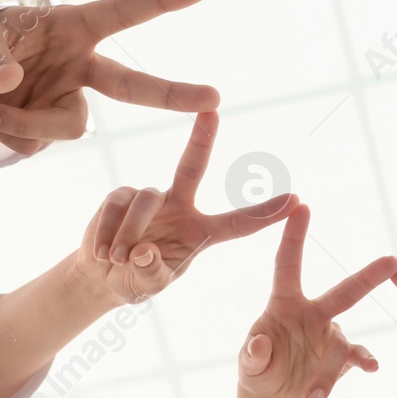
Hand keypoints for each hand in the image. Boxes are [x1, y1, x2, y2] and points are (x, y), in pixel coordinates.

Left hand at [0, 0, 216, 155]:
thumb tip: (8, 84)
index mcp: (73, 26)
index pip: (125, 11)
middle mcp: (79, 65)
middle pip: (133, 85)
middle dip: (173, 94)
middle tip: (214, 98)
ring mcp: (65, 100)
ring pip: (70, 126)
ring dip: (25, 123)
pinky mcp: (45, 131)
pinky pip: (35, 144)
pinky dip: (4, 133)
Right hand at [71, 112, 297, 304]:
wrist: (99, 277)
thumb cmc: (136, 280)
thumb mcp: (149, 286)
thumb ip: (151, 274)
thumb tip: (144, 251)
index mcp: (202, 233)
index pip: (239, 222)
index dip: (266, 212)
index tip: (297, 199)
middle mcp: (180, 206)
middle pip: (192, 165)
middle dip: (202, 137)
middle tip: (212, 111)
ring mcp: (150, 197)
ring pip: (145, 200)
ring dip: (129, 233)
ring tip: (116, 259)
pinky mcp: (119, 195)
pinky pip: (116, 205)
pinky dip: (106, 231)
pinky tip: (100, 253)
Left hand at [237, 205, 396, 397]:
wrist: (274, 395)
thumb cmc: (258, 367)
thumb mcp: (249, 365)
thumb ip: (252, 356)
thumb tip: (259, 344)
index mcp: (284, 303)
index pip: (287, 265)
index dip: (293, 235)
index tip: (301, 205)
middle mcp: (313, 313)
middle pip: (344, 293)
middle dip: (368, 277)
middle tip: (392, 261)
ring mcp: (330, 335)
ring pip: (342, 344)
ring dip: (331, 370)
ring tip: (314, 397)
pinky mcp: (341, 359)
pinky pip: (355, 359)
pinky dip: (363, 362)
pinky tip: (370, 367)